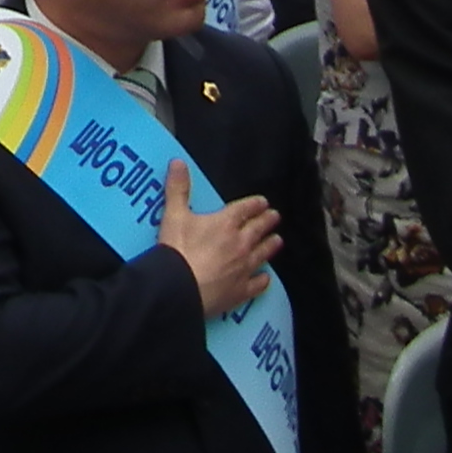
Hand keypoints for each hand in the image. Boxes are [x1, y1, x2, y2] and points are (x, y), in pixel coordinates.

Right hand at [154, 162, 279, 313]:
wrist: (179, 288)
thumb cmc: (178, 250)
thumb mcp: (174, 214)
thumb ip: (178, 188)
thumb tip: (178, 162)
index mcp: (226, 223)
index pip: (246, 209)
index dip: (255, 204)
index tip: (263, 202)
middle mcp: (241, 244)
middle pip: (259, 229)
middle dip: (268, 221)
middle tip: (275, 216)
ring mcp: (244, 268)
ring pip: (263, 253)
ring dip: (271, 246)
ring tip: (277, 240)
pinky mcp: (241, 290)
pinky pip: (258, 284)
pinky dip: (263, 279)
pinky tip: (266, 278)